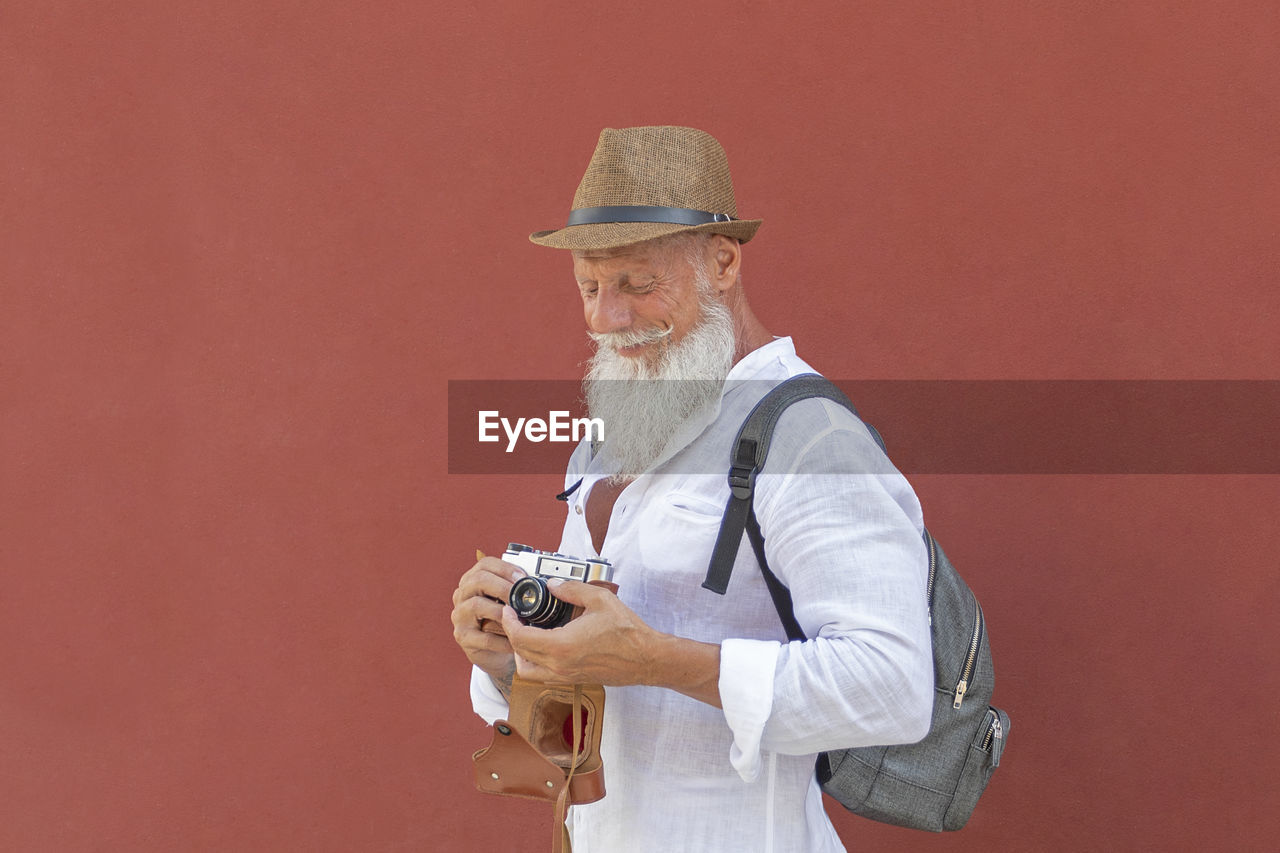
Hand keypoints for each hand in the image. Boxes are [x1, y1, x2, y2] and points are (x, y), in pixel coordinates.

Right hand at [450, 555, 525, 691]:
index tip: (523, 578)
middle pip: (478, 580)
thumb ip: (516, 589)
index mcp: (473, 580)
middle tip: (523, 598)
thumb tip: (542, 583)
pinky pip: (484, 636)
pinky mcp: (463, 637)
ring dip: (503, 612)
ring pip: (477, 605)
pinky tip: (516, 642)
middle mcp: (462, 595)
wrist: (492, 652)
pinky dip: (503, 639)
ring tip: (519, 620)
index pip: (485, 564)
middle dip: (504, 587)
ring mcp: (459, 616)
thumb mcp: (506, 601)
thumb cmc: (502, 622)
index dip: (505, 568)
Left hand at [500, 578, 658, 686]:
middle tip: (516, 617)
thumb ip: (571, 589)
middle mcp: (559, 665)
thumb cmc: (627, 632)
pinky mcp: (573, 680)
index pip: (519, 637)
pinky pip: (543, 674)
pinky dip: (535, 660)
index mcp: (561, 646)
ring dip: (521, 652)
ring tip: (528, 632)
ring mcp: (565, 676)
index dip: (509, 621)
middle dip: (512, 633)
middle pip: (519, 653)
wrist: (646, 658)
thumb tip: (552, 585)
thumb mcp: (599, 599)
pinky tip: (546, 642)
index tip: (509, 609)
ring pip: (527, 670)